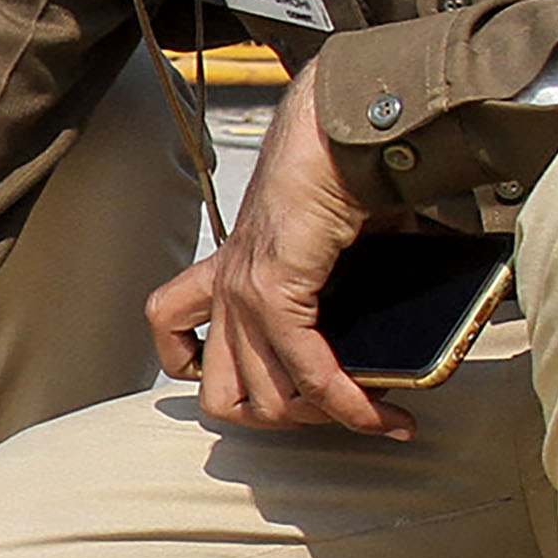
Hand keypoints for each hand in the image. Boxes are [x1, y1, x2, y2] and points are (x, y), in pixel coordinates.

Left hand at [145, 69, 403, 437]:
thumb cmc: (334, 177)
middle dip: (280, 420)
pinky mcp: (274, 290)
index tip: (264, 387)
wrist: (335, 137)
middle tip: (329, 416)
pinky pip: (306, 371)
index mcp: (225, 271)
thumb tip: (385, 318)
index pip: (172, 330)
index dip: (201, 371)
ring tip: (365, 414)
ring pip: (263, 398)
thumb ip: (337, 288)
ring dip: (320, 418)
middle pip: (221, 395)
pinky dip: (345, 400)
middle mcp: (224, 287)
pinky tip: (374, 411)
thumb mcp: (323, 246)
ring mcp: (243, 292)